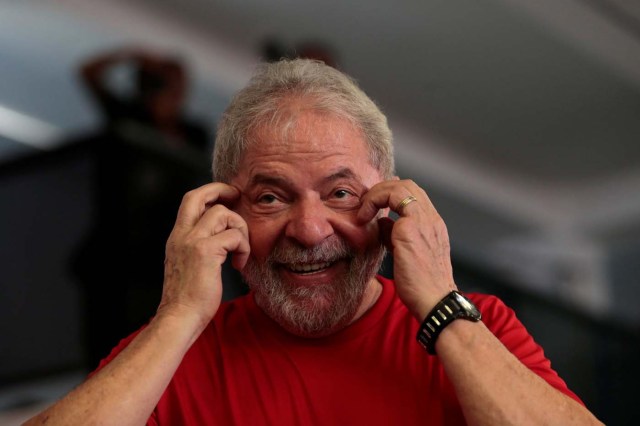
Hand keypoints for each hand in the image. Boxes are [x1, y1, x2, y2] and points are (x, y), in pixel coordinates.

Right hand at [158, 183, 249, 329]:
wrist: (179, 318)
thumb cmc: (188, 299)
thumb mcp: (188, 265)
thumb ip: (197, 248)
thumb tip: (218, 238)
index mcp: (177, 237)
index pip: (190, 201)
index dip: (210, 192)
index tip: (227, 199)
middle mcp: (181, 235)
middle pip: (199, 195)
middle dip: (222, 190)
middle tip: (238, 197)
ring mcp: (192, 242)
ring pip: (223, 214)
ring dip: (240, 229)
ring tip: (241, 251)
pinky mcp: (205, 252)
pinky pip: (233, 236)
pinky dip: (243, 247)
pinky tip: (239, 264)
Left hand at [358, 179, 456, 320]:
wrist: (435, 302)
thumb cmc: (422, 285)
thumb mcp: (407, 254)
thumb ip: (395, 235)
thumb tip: (381, 222)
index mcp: (433, 225)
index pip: (415, 194)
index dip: (391, 192)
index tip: (374, 204)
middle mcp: (431, 219)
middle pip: (408, 184)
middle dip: (382, 189)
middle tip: (365, 204)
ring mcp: (422, 222)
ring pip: (400, 187)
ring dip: (377, 193)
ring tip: (363, 209)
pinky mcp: (409, 230)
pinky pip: (391, 202)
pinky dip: (374, 204)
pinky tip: (363, 219)